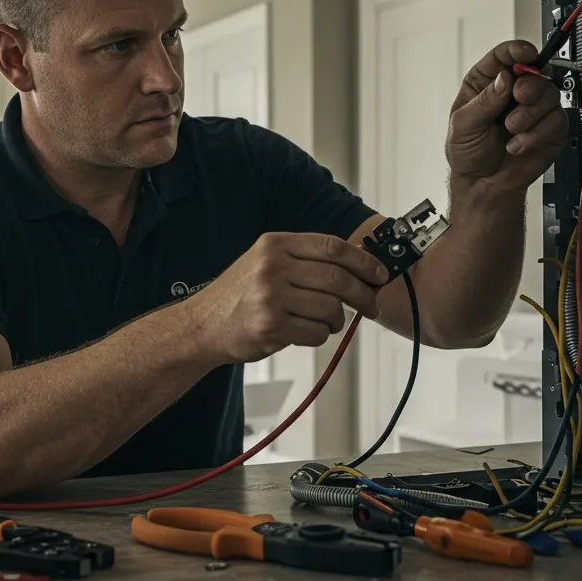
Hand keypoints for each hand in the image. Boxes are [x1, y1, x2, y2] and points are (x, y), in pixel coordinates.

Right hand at [188, 232, 388, 363]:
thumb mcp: (266, 262)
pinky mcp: (271, 326)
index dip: (364, 262)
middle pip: (338, 279)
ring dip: (337, 320)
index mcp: (275, 244)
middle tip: (372, 306)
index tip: (379, 275)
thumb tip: (360, 266)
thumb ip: (306, 260)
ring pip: (331, 308)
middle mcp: (273, 266)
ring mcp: (271, 296)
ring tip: (326, 322)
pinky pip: (317, 333)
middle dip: (363, 295)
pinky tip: (304, 332)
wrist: (202, 325)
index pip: (333, 247)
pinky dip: (319, 336)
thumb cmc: (240, 296)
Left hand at [446, 40, 568, 194]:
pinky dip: (537, 134)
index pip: (506, 55)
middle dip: (529, 84)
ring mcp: (534, 108)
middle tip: (519, 97)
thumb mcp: (464, 125)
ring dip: (530, 113)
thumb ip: (484, 101)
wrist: (483, 183)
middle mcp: (513, 91)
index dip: (518, 50)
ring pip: (550, 93)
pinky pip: (556, 119)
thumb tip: (504, 79)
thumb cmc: (468, 151)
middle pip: (535, 70)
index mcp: (488, 82)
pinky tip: (518, 144)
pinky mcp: (550, 127)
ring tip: (511, 129)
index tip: (526, 54)